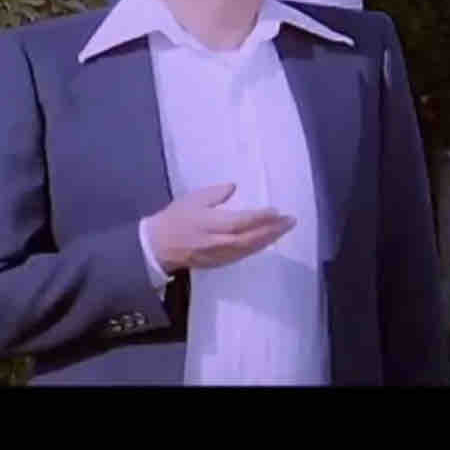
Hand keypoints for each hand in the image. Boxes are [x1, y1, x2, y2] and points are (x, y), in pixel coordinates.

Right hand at [143, 182, 295, 272]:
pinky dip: (257, 247)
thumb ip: (215, 193)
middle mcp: (217, 242)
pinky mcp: (219, 262)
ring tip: (284, 229)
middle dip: (272, 230)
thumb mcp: (193, 199)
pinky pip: (242, 255)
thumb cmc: (176, 218)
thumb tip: (234, 187)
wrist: (158, 246)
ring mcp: (218, 254)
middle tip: (290, 221)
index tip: (276, 210)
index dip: (260, 218)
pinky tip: (267, 241)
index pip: (240, 222)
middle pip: (250, 238)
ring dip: (268, 240)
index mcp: (210, 223)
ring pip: (248, 249)